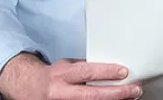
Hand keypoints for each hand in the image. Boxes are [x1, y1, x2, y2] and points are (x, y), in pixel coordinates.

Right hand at [0, 53, 141, 99]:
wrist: (28, 88)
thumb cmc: (53, 76)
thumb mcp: (66, 66)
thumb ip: (85, 68)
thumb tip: (112, 68)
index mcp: (62, 75)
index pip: (87, 72)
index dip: (106, 72)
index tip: (124, 72)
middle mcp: (60, 93)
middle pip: (91, 95)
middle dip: (116, 93)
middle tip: (134, 90)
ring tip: (129, 98)